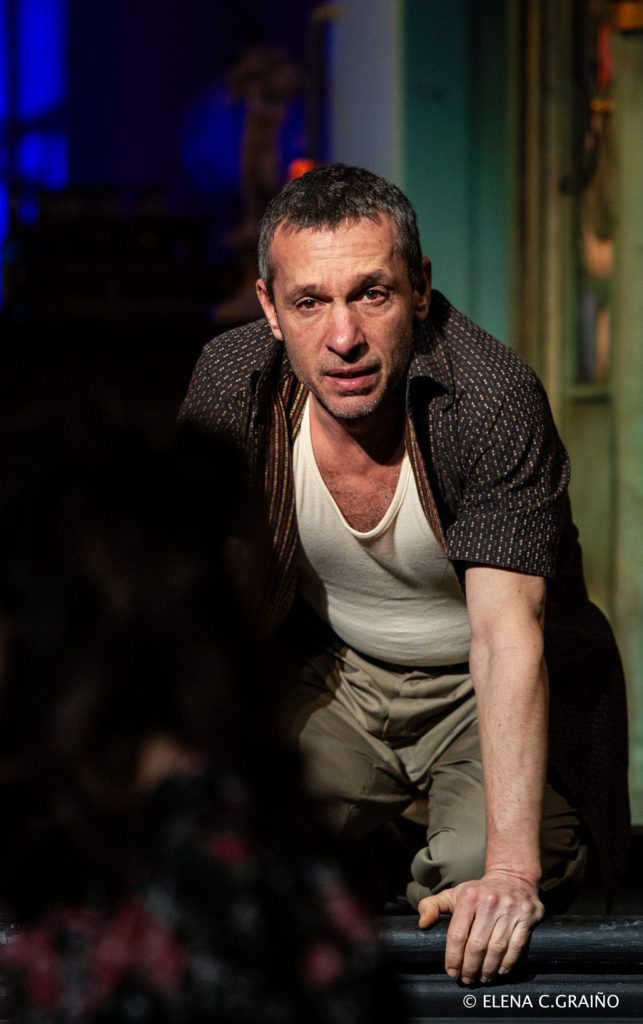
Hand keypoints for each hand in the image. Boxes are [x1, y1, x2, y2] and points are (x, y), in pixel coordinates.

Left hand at [417, 871, 543, 984]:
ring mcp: (510, 909)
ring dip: (488, 969)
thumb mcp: (455, 894)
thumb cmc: (479, 892)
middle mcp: (490, 902)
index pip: (458, 934)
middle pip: (477, 945)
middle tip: (467, 979)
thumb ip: (433, 906)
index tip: (451, 971)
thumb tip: (422, 923)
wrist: (513, 876)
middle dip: (470, 967)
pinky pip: (517, 945)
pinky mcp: (527, 915)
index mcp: (470, 897)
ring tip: (482, 978)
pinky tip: (500, 970)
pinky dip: (508, 962)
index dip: (453, 957)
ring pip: (497, 948)